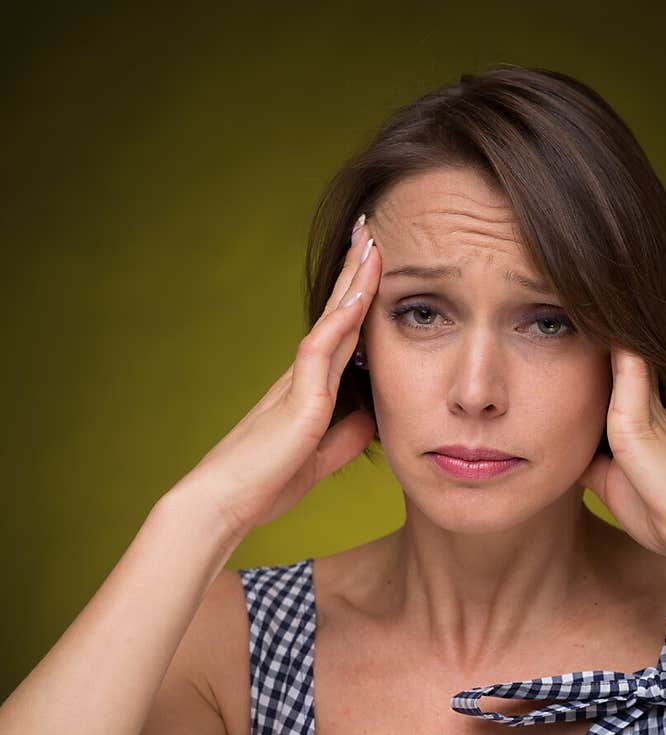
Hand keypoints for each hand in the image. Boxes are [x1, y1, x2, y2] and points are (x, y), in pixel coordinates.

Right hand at [175, 222, 380, 542]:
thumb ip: (343, 439)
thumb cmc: (262, 486)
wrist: (223, 505)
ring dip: (354, 281)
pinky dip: (343, 320)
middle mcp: (301, 377)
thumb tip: (370, 420)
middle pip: (337, 313)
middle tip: (371, 230)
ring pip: (333, 320)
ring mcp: (298, 384)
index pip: (339, 334)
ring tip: (371, 241)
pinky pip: (321, 349)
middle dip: (355, 272)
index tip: (373, 265)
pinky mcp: (298, 402)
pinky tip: (361, 294)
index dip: (356, 299)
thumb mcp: (315, 462)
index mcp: (306, 389)